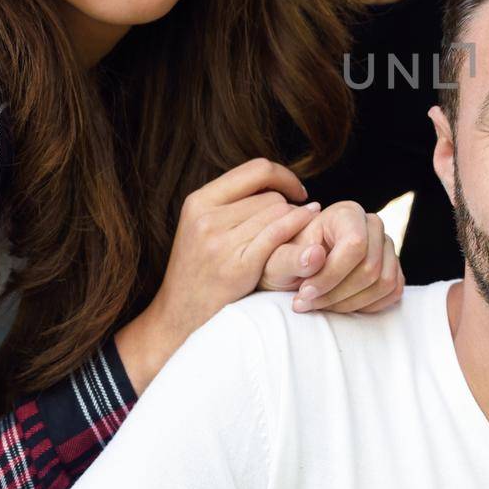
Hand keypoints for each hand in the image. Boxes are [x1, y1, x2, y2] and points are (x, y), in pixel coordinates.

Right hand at [117, 159, 319, 391]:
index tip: (297, 193)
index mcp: (199, 201)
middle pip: (272, 196)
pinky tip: (309, 234)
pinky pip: (278, 234)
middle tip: (295, 227)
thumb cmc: (199, 272)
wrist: (178, 318)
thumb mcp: (202, 228)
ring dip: (295, 225)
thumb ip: (231, 204)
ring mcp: (219, 242)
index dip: (284, 177)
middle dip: (289, 210)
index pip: (257, 169)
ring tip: (296, 240)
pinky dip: (297, 229)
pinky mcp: (236, 265)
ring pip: (279, 214)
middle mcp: (206, 217)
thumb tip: (277, 183)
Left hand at [258, 200, 404, 314]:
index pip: (355, 245)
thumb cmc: (286, 260)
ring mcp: (387, 247)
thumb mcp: (277, 260)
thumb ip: (291, 257)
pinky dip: (368, 305)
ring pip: (384, 282)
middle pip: (371, 268)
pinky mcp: (393, 267)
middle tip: (307, 303)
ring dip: (350, 303)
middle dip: (336, 294)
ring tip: (321, 304)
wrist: (298, 268)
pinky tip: (341, 304)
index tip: (304, 293)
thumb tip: (316, 255)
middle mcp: (373, 225)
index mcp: (347, 213)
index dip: (331, 275)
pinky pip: (393, 291)